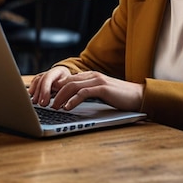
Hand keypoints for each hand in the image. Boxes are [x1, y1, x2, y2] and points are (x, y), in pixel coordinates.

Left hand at [29, 69, 143, 111]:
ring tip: (53, 107)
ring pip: (72, 86)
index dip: (54, 88)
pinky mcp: (103, 88)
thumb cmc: (119, 97)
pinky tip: (67, 108)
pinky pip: (83, 92)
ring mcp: (97, 80)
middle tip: (44, 104)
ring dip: (60, 97)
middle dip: (53, 93)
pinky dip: (73, 100)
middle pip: (66, 81)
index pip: (67, 79)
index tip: (44, 98)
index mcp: (89, 76)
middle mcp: (91, 75)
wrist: (138, 96)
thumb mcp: (100, 94)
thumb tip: (70, 100)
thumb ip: (87, 93)